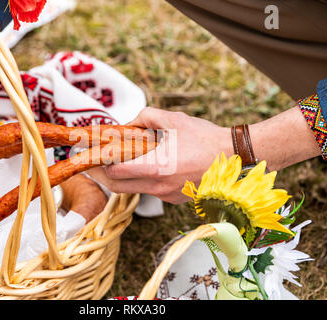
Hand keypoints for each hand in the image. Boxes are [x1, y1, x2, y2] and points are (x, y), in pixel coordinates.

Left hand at [87, 104, 321, 204]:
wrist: (235, 158)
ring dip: (123, 179)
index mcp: (154, 168)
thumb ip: (147, 117)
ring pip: (134, 191)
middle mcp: (158, 187)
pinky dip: (142, 181)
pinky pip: (152, 191)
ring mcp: (167, 196)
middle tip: (94, 165)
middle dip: (103, 177)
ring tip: (119, 162)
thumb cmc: (205, 137)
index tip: (90, 155)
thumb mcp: (174, 120)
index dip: (99, 164)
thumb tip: (130, 123)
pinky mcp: (176, 199)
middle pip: (118, 188)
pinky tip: (146, 167)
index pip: (114, 172)